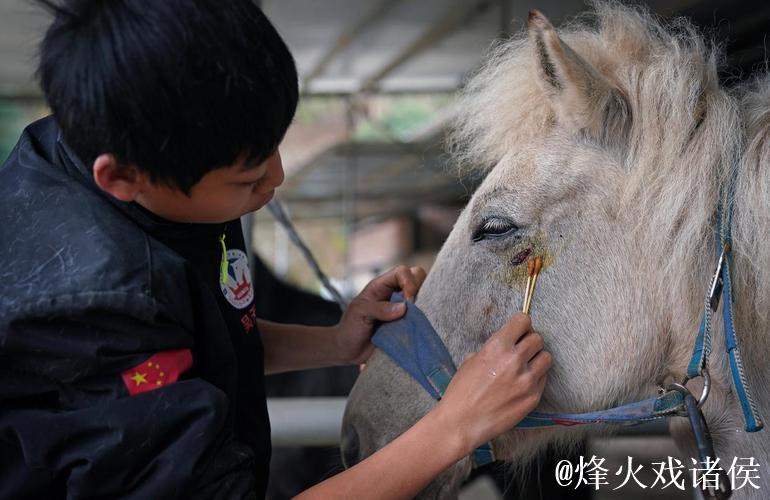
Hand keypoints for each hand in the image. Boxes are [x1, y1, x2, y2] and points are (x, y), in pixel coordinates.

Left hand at [333, 265, 426, 364]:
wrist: (349, 351)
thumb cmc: (350, 328)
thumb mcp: (359, 314)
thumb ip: (378, 309)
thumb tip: (403, 307)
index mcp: (381, 286)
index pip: (401, 272)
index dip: (409, 281)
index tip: (409, 300)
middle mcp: (395, 295)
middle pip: (417, 278)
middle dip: (420, 289)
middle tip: (415, 308)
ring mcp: (403, 310)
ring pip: (423, 297)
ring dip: (423, 306)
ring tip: (416, 320)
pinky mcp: (407, 325)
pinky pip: (422, 319)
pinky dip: (424, 322)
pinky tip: (419, 329)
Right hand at [434, 314, 551, 453]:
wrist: (462, 422)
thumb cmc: (462, 391)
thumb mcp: (472, 360)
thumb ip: (494, 348)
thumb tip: (508, 343)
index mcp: (497, 347)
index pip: (523, 321)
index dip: (521, 324)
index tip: (518, 330)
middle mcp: (515, 361)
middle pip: (537, 338)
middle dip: (529, 341)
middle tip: (520, 350)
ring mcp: (527, 380)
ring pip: (546, 358)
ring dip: (536, 359)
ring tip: (524, 366)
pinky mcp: (533, 397)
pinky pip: (543, 378)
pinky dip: (535, 378)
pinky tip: (521, 384)